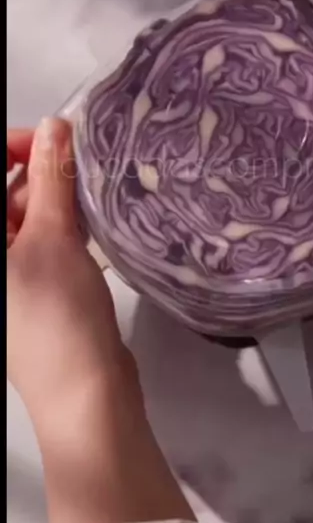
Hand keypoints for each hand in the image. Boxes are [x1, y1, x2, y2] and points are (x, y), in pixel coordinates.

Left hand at [7, 119, 192, 522]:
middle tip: (84, 164)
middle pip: (6, 195)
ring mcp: (10, 277)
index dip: (14, 149)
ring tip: (93, 192)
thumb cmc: (59, 319)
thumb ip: (52, 178)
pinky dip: (67, 225)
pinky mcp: (38, 289)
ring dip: (58, 198)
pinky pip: (46, 240)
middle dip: (41, 172)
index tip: (54, 139)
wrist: (88, 395)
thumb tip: (55, 126)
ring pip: (28, 216)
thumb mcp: (53, 238)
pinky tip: (93, 221)